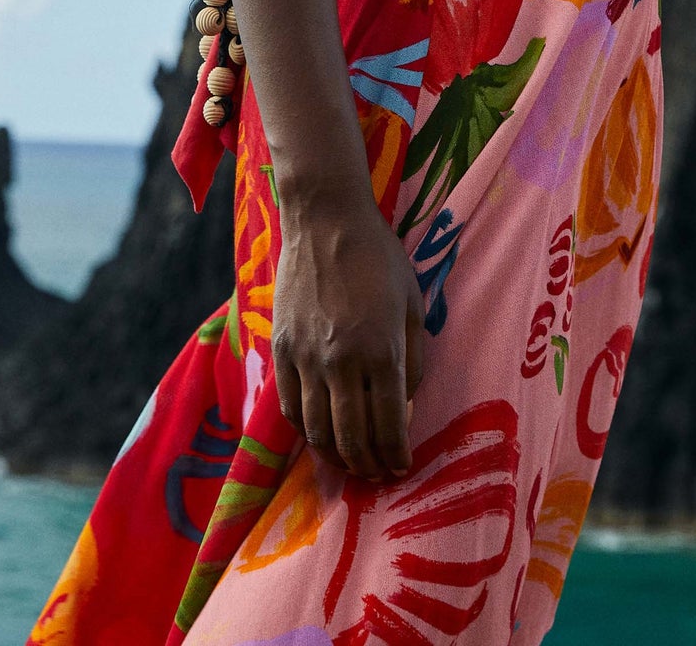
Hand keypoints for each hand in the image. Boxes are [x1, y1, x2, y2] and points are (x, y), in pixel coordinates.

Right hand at [271, 180, 425, 480]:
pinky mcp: (282, 350)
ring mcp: (307, 358)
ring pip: (317, 431)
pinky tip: (319, 435)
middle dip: (368, 466)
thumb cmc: (379, 257)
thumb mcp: (413, 303)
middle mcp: (342, 362)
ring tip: (350, 463)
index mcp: (382, 351)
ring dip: (336, 456)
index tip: (402, 468)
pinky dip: (305, 431)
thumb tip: (407, 405)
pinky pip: (290, 407)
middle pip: (352, 439)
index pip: (390, 426)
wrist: (325, 221)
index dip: (397, 456)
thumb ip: (414, 358)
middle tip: (377, 474)